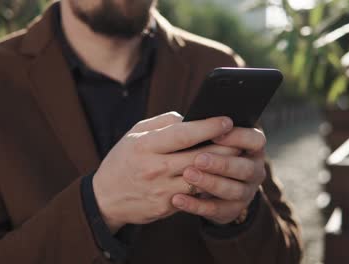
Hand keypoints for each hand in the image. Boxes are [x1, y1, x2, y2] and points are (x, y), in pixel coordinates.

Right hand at [92, 112, 237, 232]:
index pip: (183, 135)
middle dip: (224, 148)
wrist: (105, 198)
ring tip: (236, 157)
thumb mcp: (134, 134)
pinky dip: (208, 185)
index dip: (208, 127)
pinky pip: (193, 196)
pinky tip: (220, 177)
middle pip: (198, 158)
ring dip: (221, 169)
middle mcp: (153, 169)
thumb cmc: (123, 159)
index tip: (226, 120)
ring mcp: (160, 191)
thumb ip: (163, 123)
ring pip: (201, 179)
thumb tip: (191, 118)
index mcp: (144, 146)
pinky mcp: (165, 208)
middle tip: (242, 139)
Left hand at [172, 127, 266, 224]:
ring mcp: (245, 193)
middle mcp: (254, 171)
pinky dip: (195, 205)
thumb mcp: (212, 140)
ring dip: (209, 183)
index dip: (238, 137)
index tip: (215, 134)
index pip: (255, 140)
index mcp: (253, 148)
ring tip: (187, 175)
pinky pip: (215, 209)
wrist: (210, 187)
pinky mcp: (231, 211)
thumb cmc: (209, 152)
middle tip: (199, 159)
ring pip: (232, 190)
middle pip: (244, 168)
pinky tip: (178, 198)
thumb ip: (208, 131)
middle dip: (221, 163)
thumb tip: (192, 121)